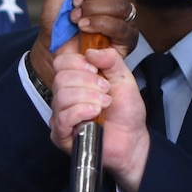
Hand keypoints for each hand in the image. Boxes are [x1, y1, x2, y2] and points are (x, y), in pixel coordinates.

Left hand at [26, 0, 136, 91]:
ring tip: (77, 17)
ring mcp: (127, 21)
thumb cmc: (58, 17)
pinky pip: (120, 27)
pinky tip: (84, 27)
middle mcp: (123, 0)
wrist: (51, 45)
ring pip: (121, 5)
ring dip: (93, 9)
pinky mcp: (126, 41)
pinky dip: (99, 24)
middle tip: (77, 2)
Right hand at [49, 46, 150, 191]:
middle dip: (87, 82)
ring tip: (104, 105)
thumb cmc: (126, 112)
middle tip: (105, 91)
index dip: (77, 62)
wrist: (132, 140)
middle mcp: (64, 96)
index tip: (96, 70)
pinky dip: (81, 112)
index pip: (61, 62)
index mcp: (75, 80)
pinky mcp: (60, 134)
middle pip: (61, 78)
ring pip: (61, 96)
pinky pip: (62, 117)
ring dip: (87, 97)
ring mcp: (60, 115)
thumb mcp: (124, 78)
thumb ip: (111, 60)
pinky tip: (95, 115)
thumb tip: (91, 51)